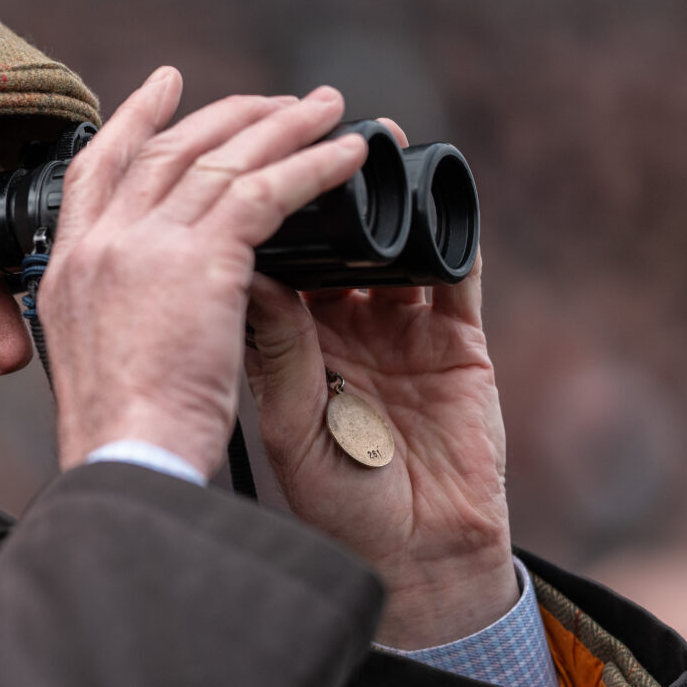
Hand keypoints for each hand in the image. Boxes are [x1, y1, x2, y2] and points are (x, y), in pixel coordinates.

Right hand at [40, 68, 368, 476]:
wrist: (128, 463)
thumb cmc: (123, 440)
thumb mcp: (102, 360)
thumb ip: (126, 314)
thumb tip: (162, 302)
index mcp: (68, 270)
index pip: (95, 170)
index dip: (132, 121)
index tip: (164, 88)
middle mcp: (100, 246)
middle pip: (165, 150)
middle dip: (224, 114)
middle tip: (272, 99)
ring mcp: (144, 246)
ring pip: (221, 160)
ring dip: (281, 127)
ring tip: (327, 109)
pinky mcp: (200, 261)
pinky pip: (267, 192)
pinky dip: (311, 167)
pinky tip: (346, 157)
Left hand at [243, 119, 515, 648]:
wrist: (417, 562)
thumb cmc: (338, 507)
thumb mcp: (290, 422)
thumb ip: (276, 347)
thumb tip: (242, 269)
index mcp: (283, 344)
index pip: (260, 258)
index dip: (247, 211)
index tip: (227, 160)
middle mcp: (337, 326)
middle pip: (323, 234)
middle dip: (310, 181)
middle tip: (297, 124)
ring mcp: (399, 328)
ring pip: (386, 238)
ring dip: (378, 190)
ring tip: (367, 143)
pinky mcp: (458, 339)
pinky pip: (455, 266)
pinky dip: (448, 225)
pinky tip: (436, 189)